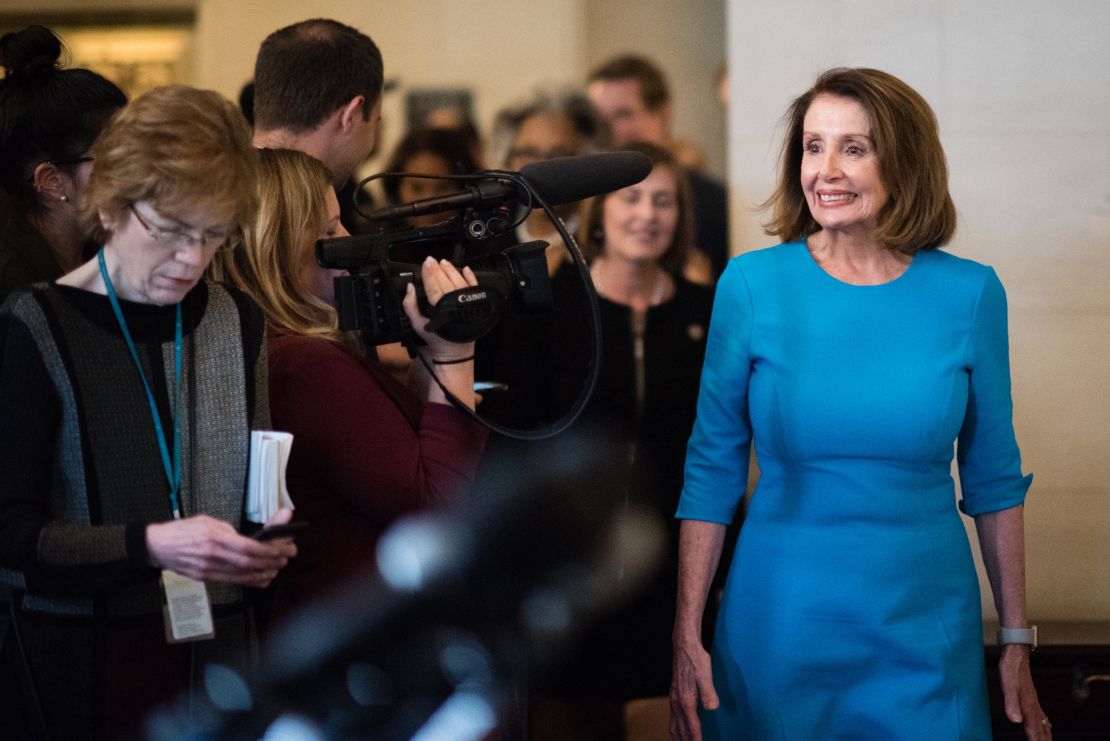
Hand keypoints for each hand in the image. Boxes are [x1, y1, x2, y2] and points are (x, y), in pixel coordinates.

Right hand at [146, 513, 296, 588]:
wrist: (157, 546)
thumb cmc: (182, 530)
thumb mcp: (207, 521)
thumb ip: (229, 529)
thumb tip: (252, 534)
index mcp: (213, 538)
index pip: (247, 547)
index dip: (269, 549)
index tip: (283, 547)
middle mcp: (212, 556)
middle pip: (249, 562)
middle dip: (272, 560)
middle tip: (287, 556)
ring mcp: (208, 570)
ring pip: (242, 575)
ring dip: (265, 572)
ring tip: (279, 566)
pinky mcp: (205, 578)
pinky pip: (232, 581)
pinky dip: (251, 581)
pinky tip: (263, 578)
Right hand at [402, 257, 477, 361]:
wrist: (455, 352)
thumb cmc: (435, 339)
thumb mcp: (417, 325)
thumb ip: (410, 306)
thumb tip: (409, 287)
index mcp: (439, 310)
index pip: (433, 287)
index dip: (429, 274)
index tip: (426, 263)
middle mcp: (454, 306)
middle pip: (446, 282)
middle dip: (438, 269)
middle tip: (431, 260)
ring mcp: (467, 305)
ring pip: (459, 282)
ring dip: (451, 270)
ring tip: (444, 262)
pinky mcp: (476, 305)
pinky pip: (474, 288)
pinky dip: (471, 277)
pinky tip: (465, 269)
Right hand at [670, 639, 718, 740]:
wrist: (684, 645)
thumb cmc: (696, 658)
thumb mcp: (705, 673)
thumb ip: (708, 691)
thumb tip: (712, 708)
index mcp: (686, 699)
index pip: (691, 726)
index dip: (696, 739)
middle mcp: (677, 701)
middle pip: (679, 729)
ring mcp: (674, 699)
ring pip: (674, 725)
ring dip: (678, 737)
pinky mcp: (674, 695)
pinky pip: (673, 718)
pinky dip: (676, 729)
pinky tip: (680, 728)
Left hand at [999, 644, 1050, 739]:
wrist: (1016, 652)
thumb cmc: (1011, 667)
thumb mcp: (1008, 685)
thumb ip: (1011, 703)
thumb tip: (1016, 720)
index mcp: (1028, 703)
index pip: (1033, 726)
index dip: (1035, 738)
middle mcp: (1032, 703)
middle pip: (1041, 726)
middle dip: (1043, 738)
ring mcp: (1032, 699)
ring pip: (1042, 720)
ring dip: (1045, 732)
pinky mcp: (1029, 694)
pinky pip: (1039, 713)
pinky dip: (1043, 722)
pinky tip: (1044, 722)